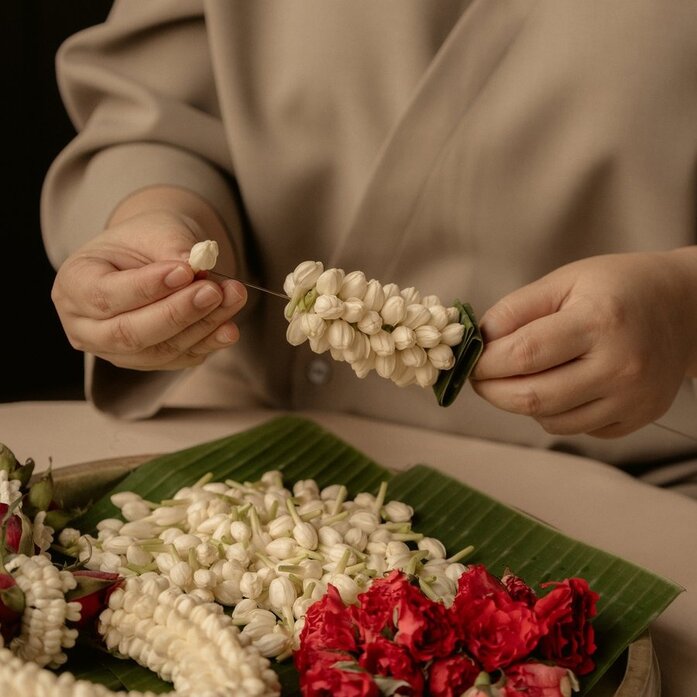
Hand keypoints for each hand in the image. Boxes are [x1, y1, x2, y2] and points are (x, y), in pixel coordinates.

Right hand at [51, 209, 246, 370]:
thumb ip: (172, 248)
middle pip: (130, 333)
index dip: (147, 287)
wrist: (151, 256)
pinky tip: (229, 327)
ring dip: (202, 327)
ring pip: (159, 350)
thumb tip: (197, 269)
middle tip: (214, 291)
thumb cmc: (145, 240)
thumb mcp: (154, 229)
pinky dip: (208, 343)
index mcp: (74, 284)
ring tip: (233, 297)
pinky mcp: (148, 361)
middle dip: (178, 313)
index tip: (185, 271)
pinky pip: (178, 359)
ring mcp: (115, 351)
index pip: (106, 295)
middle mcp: (86, 326)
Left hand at [470, 250, 696, 437]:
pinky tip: (557, 385)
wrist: (683, 307)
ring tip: (519, 377)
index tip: (469, 360)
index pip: (524, 354)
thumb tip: (478, 341)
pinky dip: (553, 413)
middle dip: (492, 391)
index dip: (485, 363)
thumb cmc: (616, 287)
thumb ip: (515, 310)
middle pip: (533, 397)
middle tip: (479, 378)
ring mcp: (632, 398)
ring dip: (520, 404)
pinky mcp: (637, 418)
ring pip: (551, 421)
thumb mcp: (564, 281)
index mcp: (600, 321)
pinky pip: (576, 429)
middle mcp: (621, 366)